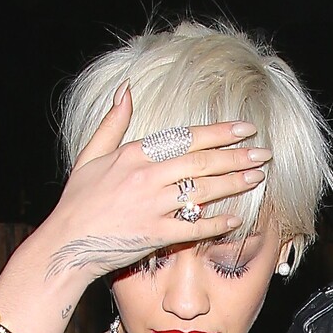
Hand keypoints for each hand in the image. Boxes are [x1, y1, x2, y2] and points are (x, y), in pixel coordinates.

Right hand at [37, 87, 273, 286]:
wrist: (68, 242)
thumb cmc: (78, 200)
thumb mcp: (91, 154)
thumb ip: (113, 122)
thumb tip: (126, 89)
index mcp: (135, 153)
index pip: (186, 137)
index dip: (219, 132)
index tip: (245, 128)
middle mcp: (147, 176)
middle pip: (202, 162)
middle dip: (237, 156)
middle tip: (264, 153)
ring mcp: (153, 206)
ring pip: (203, 190)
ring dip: (234, 184)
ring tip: (258, 178)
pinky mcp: (155, 234)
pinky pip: (193, 227)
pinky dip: (215, 223)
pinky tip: (236, 218)